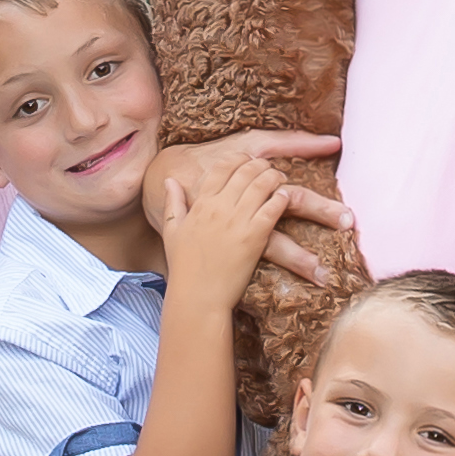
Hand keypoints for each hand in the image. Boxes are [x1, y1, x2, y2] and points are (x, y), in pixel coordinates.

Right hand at [154, 146, 301, 316]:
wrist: (198, 296)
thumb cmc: (184, 267)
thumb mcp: (171, 231)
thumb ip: (172, 203)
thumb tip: (169, 181)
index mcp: (200, 204)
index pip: (221, 168)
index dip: (237, 159)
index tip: (246, 159)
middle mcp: (219, 207)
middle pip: (245, 172)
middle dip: (259, 164)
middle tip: (267, 166)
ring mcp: (238, 221)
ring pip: (262, 185)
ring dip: (273, 177)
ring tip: (279, 177)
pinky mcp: (255, 236)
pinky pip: (273, 208)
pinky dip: (281, 198)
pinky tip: (284, 196)